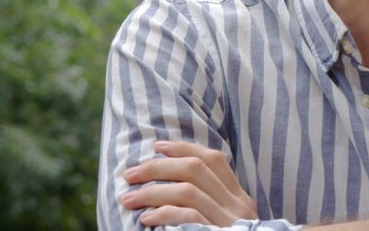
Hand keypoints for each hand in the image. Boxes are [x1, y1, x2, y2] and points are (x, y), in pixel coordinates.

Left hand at [119, 140, 257, 226]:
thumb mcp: (224, 223)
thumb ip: (210, 204)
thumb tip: (171, 183)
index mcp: (240, 199)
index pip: (214, 160)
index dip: (185, 148)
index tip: (157, 147)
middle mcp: (238, 207)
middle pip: (196, 169)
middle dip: (158, 167)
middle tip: (130, 173)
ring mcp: (228, 223)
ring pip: (188, 190)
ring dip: (152, 191)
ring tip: (128, 198)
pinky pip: (187, 216)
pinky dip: (163, 213)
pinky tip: (145, 219)